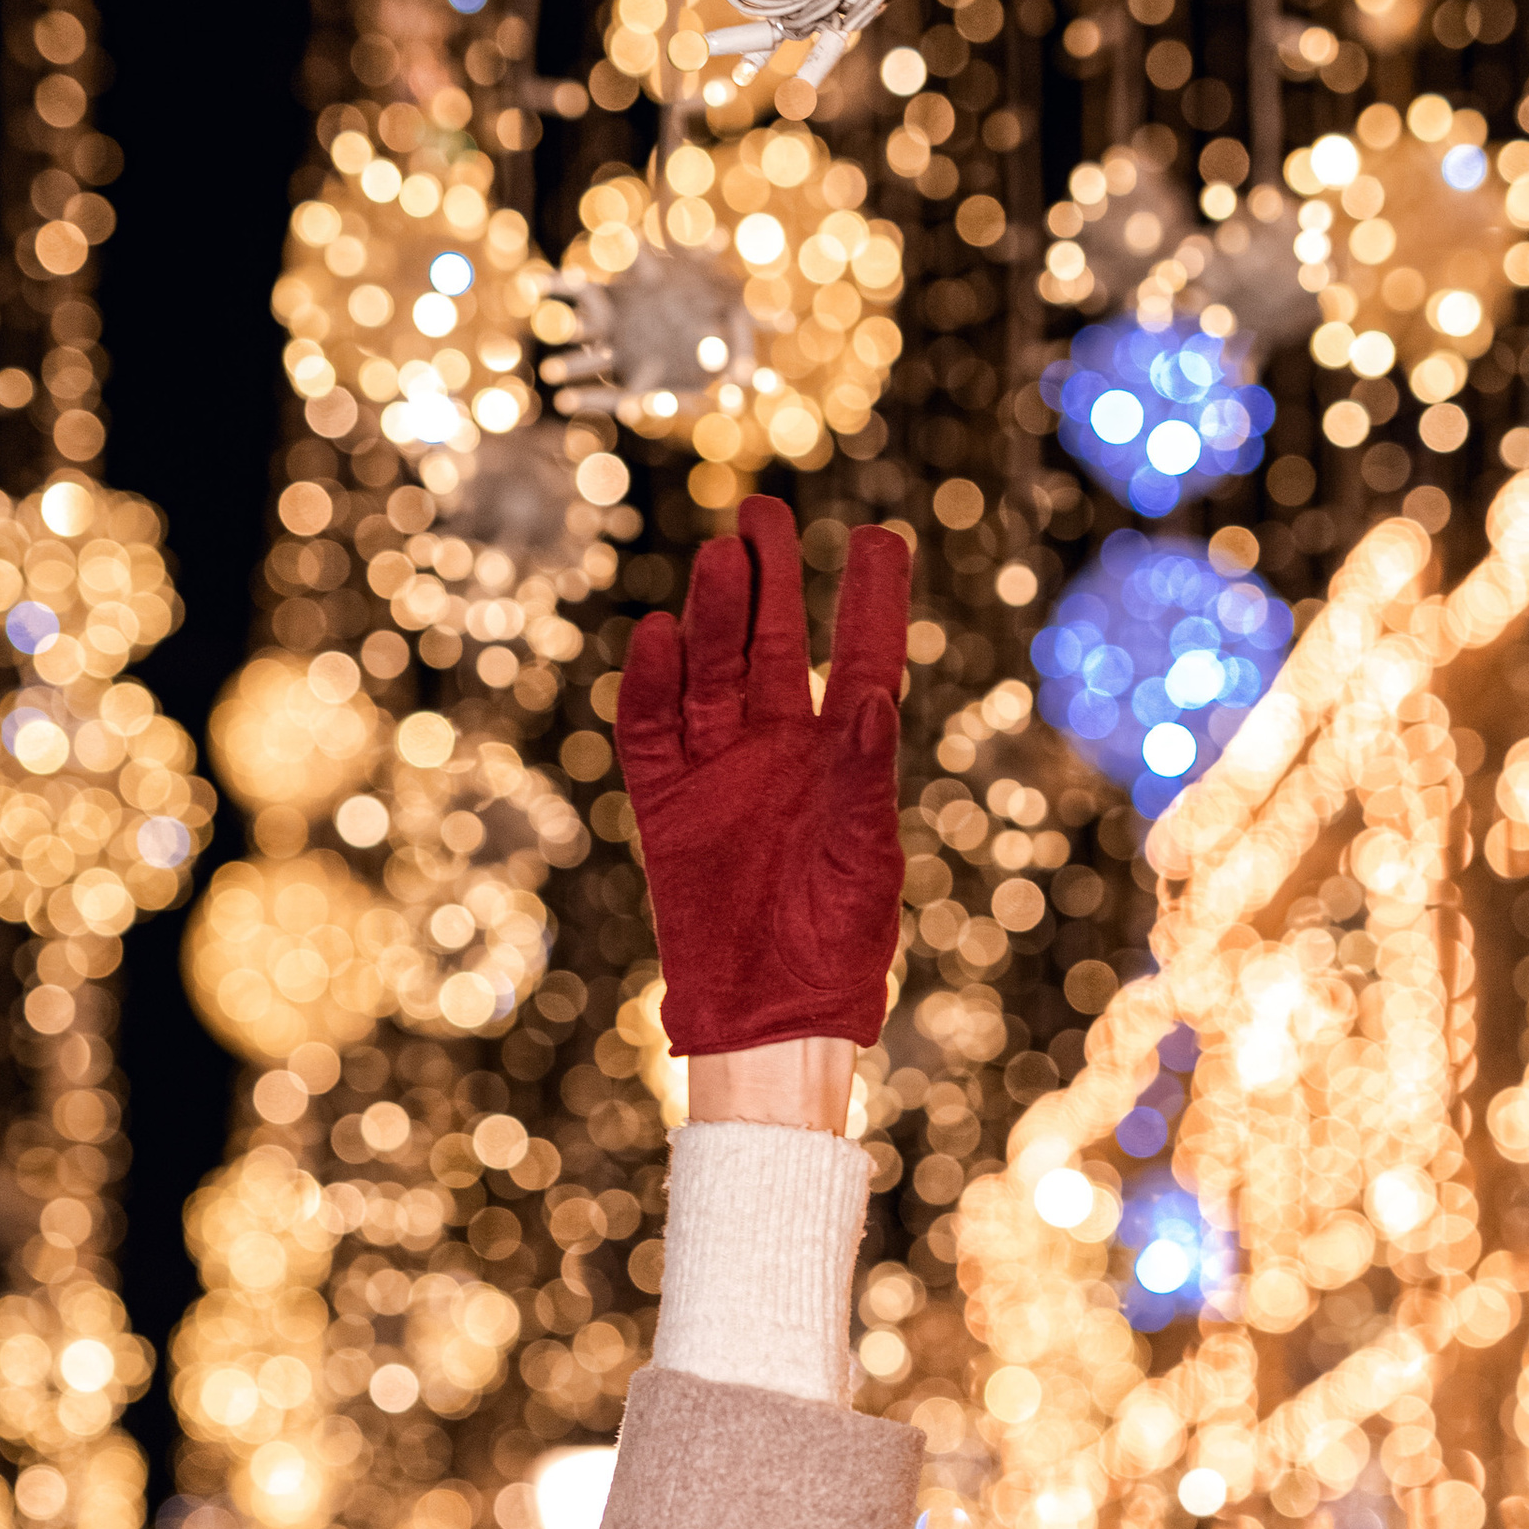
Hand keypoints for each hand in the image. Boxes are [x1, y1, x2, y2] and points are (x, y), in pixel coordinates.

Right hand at [615, 493, 910, 1062]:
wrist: (770, 1015)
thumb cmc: (838, 944)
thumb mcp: (866, 857)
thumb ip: (866, 777)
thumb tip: (876, 699)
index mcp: (844, 761)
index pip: (860, 661)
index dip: (869, 602)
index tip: (877, 537)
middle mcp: (779, 752)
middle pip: (771, 648)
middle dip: (767, 583)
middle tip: (763, 513)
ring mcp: (719, 773)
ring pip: (710, 674)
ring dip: (713, 617)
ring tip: (722, 557)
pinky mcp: (666, 805)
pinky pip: (651, 732)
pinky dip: (650, 685)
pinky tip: (657, 636)